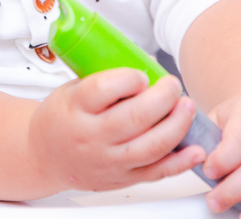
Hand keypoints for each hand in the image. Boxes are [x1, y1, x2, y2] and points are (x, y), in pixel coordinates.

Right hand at [28, 68, 205, 192]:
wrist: (44, 155)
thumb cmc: (62, 117)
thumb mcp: (73, 88)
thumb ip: (107, 78)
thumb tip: (149, 63)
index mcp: (76, 108)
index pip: (103, 90)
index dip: (129, 79)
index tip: (142, 74)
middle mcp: (91, 136)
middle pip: (133, 118)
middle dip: (162, 99)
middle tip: (172, 85)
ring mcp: (108, 161)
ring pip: (149, 147)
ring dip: (176, 126)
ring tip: (187, 107)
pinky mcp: (122, 178)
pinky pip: (156, 173)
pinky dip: (180, 162)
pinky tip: (196, 149)